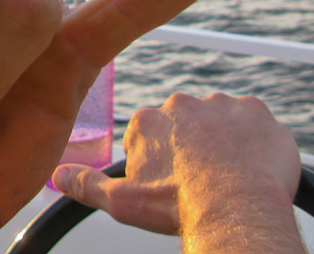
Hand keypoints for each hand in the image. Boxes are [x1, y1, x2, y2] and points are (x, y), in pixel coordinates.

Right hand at [53, 93, 300, 238]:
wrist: (235, 210)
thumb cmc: (177, 205)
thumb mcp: (121, 202)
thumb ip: (86, 185)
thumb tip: (57, 176)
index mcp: (147, 121)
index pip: (150, 136)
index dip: (161, 163)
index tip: (172, 183)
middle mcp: (180, 104)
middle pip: (185, 125)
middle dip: (193, 147)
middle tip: (203, 181)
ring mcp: (220, 103)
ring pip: (220, 121)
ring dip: (224, 141)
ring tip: (231, 176)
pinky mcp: (256, 110)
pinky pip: (255, 121)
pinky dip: (256, 139)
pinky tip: (254, 165)